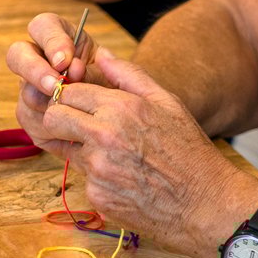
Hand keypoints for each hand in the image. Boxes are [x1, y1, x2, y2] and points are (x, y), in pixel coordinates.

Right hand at [8, 12, 124, 156]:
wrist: (119, 122)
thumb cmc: (117, 91)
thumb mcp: (114, 74)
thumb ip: (94, 69)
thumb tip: (74, 69)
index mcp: (59, 41)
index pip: (42, 26)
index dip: (50, 41)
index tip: (65, 60)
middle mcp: (38, 61)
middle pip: (17, 55)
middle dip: (35, 71)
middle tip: (55, 86)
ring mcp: (30, 88)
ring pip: (24, 92)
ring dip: (47, 102)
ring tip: (73, 112)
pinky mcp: (30, 115)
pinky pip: (29, 118)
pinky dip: (49, 124)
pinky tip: (69, 130)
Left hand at [32, 51, 257, 257]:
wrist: (205, 202)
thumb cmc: (188, 149)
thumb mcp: (166, 103)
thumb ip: (129, 75)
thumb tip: (101, 54)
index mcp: (120, 108)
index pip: (67, 92)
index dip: (68, 96)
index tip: (75, 102)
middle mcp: (104, 136)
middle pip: (52, 118)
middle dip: (59, 119)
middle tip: (78, 124)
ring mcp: (97, 167)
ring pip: (65, 148)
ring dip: (81, 148)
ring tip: (116, 154)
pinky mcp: (96, 194)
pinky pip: (82, 178)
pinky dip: (97, 176)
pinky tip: (124, 178)